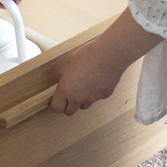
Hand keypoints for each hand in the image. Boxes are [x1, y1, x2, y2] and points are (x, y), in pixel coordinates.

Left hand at [50, 8, 164, 115]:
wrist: (110, 54)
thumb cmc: (89, 54)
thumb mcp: (71, 63)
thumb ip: (67, 76)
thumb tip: (68, 79)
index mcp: (65, 88)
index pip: (56, 108)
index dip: (56, 105)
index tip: (57, 100)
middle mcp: (78, 97)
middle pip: (69, 112)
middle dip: (68, 105)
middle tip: (70, 96)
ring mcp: (92, 98)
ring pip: (83, 106)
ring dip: (82, 100)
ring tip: (85, 86)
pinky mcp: (104, 96)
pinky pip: (97, 98)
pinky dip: (95, 93)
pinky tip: (98, 81)